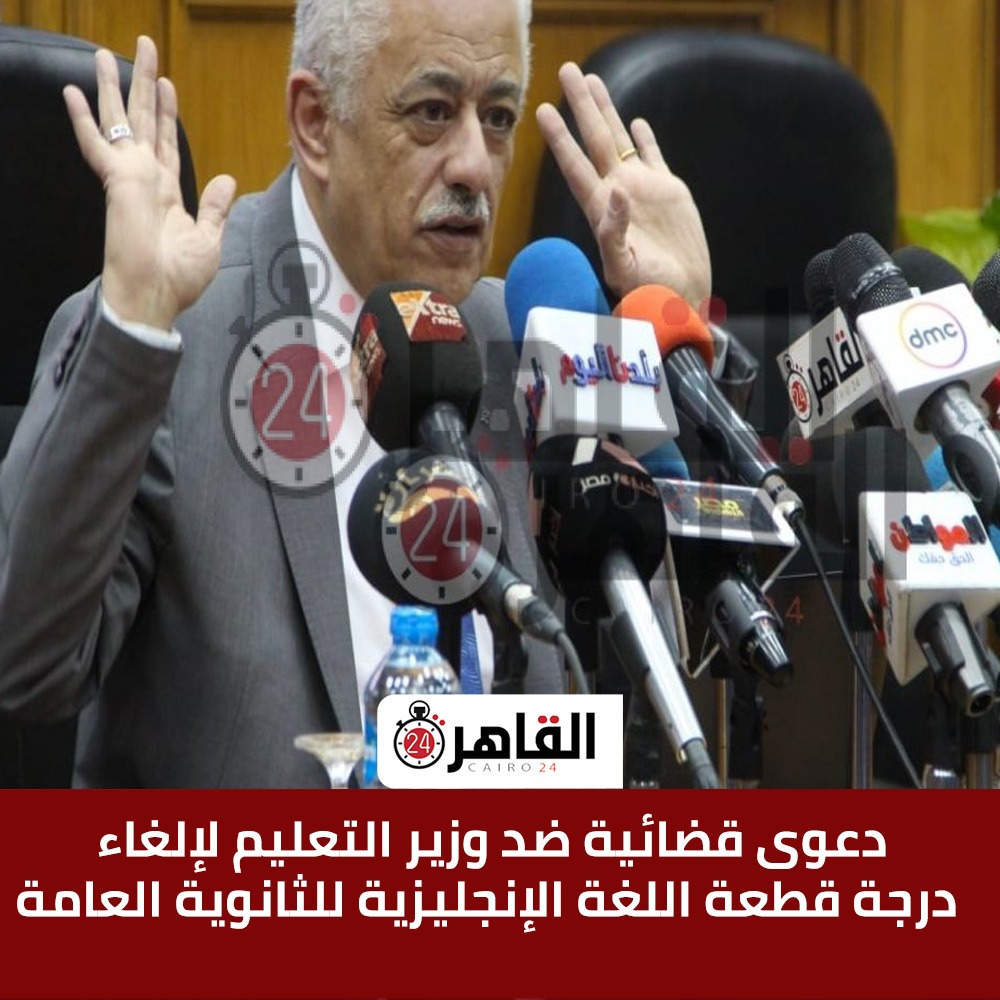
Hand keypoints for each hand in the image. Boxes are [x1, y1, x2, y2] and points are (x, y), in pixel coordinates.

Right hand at [63, 36, 235, 329]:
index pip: (167, 143)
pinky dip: (84, 118)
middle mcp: (147, 178)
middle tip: (145, 48)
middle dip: (144, 84)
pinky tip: (72, 92)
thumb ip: (214, 208)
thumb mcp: (209, 240)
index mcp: (167, 193)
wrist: (155, 296)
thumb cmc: (179, 278)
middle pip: (145, 121)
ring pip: (120, 121)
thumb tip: (226, 179)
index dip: (168, 114)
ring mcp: (130, 177)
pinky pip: (96, 143)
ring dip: (114, 87)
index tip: (168, 85)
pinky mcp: (116, 180)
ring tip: (105, 54)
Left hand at [536, 62, 710, 309]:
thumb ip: (613, 233)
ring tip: (593, 80)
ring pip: (619, 140)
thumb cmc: (648, 291)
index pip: (575, 165)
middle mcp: (617, 193)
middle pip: (593, 140)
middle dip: (580, 106)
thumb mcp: (625, 267)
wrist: (681, 297)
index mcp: (601, 209)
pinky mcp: (667, 192)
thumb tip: (614, 192)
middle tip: (566, 70)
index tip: (543, 110)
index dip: (560, 138)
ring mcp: (642, 190)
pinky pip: (652, 156)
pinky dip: (644, 138)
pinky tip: (637, 122)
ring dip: (606, 111)